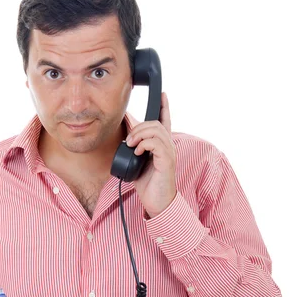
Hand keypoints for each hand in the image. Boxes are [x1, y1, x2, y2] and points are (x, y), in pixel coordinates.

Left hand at [125, 92, 176, 217]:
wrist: (156, 202)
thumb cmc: (147, 183)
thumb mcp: (137, 161)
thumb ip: (134, 147)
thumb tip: (126, 134)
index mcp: (162, 145)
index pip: (165, 121)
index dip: (164, 107)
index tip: (163, 94)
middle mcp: (168, 146)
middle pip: (156, 123)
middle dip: (139, 126)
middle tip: (128, 140)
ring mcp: (169, 153)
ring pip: (156, 130)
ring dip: (140, 135)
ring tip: (131, 145)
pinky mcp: (167, 161)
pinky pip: (156, 143)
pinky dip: (144, 144)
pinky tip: (137, 152)